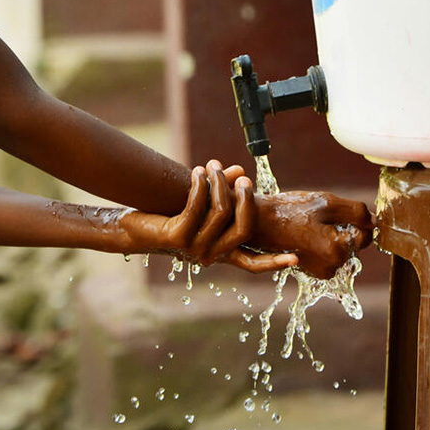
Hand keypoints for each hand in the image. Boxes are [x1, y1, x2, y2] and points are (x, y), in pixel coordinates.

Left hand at [120, 160, 298, 273]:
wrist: (133, 228)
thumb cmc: (169, 216)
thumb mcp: (201, 207)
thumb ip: (224, 194)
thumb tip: (243, 173)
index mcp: (220, 253)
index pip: (252, 263)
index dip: (274, 261)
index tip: (296, 258)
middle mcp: (210, 256)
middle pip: (243, 229)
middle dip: (246, 199)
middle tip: (244, 179)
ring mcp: (194, 248)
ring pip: (220, 212)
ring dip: (219, 183)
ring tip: (212, 165)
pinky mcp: (177, 236)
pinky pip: (197, 206)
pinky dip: (200, 185)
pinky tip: (196, 171)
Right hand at [251, 190, 374, 278]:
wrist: (256, 223)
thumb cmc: (289, 210)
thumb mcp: (325, 202)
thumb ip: (357, 211)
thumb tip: (376, 221)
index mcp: (337, 250)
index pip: (366, 234)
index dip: (352, 218)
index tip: (332, 211)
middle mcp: (332, 267)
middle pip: (353, 243)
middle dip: (340, 228)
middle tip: (315, 217)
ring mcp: (321, 272)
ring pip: (340, 249)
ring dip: (330, 236)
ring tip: (307, 225)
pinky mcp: (312, 272)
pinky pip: (328, 255)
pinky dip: (320, 243)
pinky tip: (304, 234)